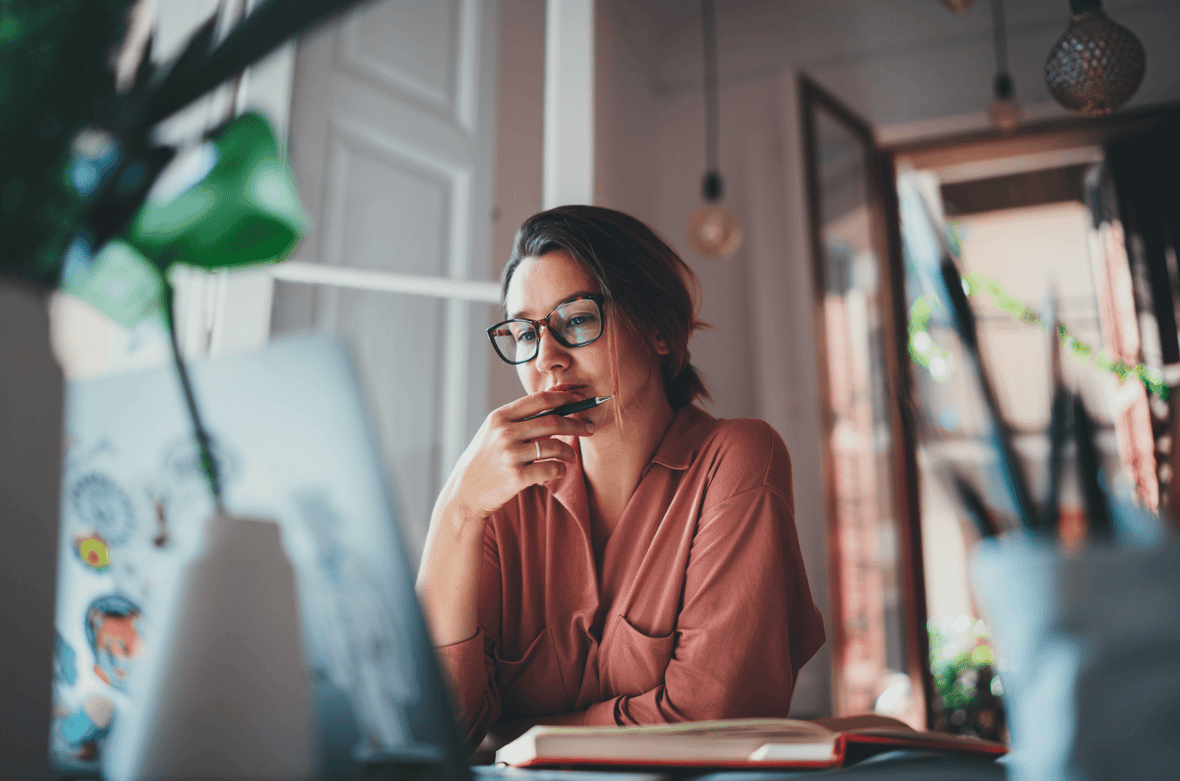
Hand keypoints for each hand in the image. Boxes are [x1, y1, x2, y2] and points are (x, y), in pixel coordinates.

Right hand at [436, 391, 594, 523]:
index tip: (579, 399)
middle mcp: (505, 432)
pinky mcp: (517, 477)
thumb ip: (518, 419)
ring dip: (569, 452)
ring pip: (555, 446)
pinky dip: (560, 470)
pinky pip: (551, 469)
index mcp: (500, 417)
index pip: (539, 400)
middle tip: (589, 428)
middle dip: (576, 424)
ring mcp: (510, 455)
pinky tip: (558, 470)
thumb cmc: (484, 460)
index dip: (564, 397)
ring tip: (571, 457)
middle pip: (553, 421)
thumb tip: (554, 402)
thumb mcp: (493, 432)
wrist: (465, 492)